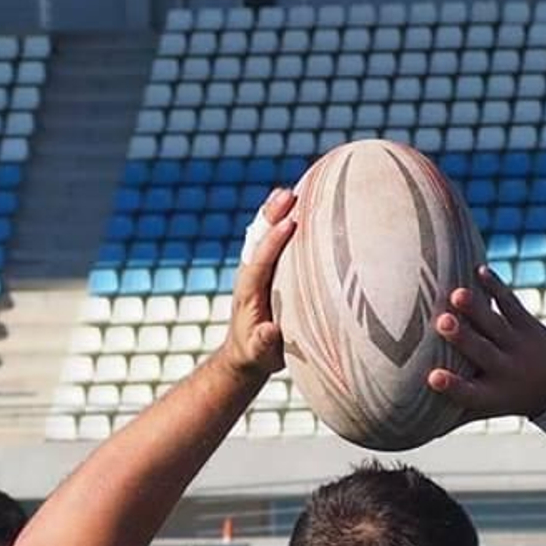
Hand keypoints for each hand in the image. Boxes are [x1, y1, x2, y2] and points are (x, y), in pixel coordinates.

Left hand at [219, 188, 296, 380]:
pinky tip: (300, 207)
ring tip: (291, 190)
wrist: (246, 354)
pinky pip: (272, 243)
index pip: (261, 260)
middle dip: (271, 215)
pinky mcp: (266, 271)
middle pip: (258, 239)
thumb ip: (263, 343)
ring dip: (275, 213)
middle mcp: (250, 275)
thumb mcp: (260, 354)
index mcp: (249, 292)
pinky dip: (281, 224)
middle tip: (288, 193)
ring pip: (263, 235)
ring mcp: (257, 270)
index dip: (274, 241)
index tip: (291, 223)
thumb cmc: (257, 355)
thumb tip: (269, 331)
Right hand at [427, 266, 545, 418]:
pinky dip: (496, 287)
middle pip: (482, 354)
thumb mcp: (482, 410)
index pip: (467, 392)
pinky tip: (478, 270)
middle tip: (442, 324)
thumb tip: (407, 431)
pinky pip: (511, 304)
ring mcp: (518, 346)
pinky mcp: (528, 326)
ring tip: (458, 294)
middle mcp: (504, 370)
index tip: (431, 377)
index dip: (450, 386)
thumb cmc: (505, 398)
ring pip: (497, 325)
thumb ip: (448, 417)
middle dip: (463, 339)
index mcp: (489, 393)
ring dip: (477, 309)